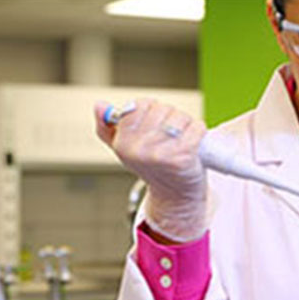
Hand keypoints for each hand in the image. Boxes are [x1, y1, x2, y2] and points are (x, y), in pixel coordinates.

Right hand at [94, 99, 208, 241]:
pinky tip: (194, 142)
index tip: (157, 124)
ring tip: (183, 139)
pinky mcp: (182, 158)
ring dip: (187, 124)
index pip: (141, 105)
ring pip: (180, 117)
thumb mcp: (125, 149)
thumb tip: (99, 104)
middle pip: (163, 109)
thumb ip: (108, 127)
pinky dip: (199, 131)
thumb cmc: (154, 167)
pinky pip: (196, 128)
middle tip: (172, 135)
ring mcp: (160, 154)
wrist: (175, 195)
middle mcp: (139, 149)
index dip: (154, 110)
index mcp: (123, 143)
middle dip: (172, 117)